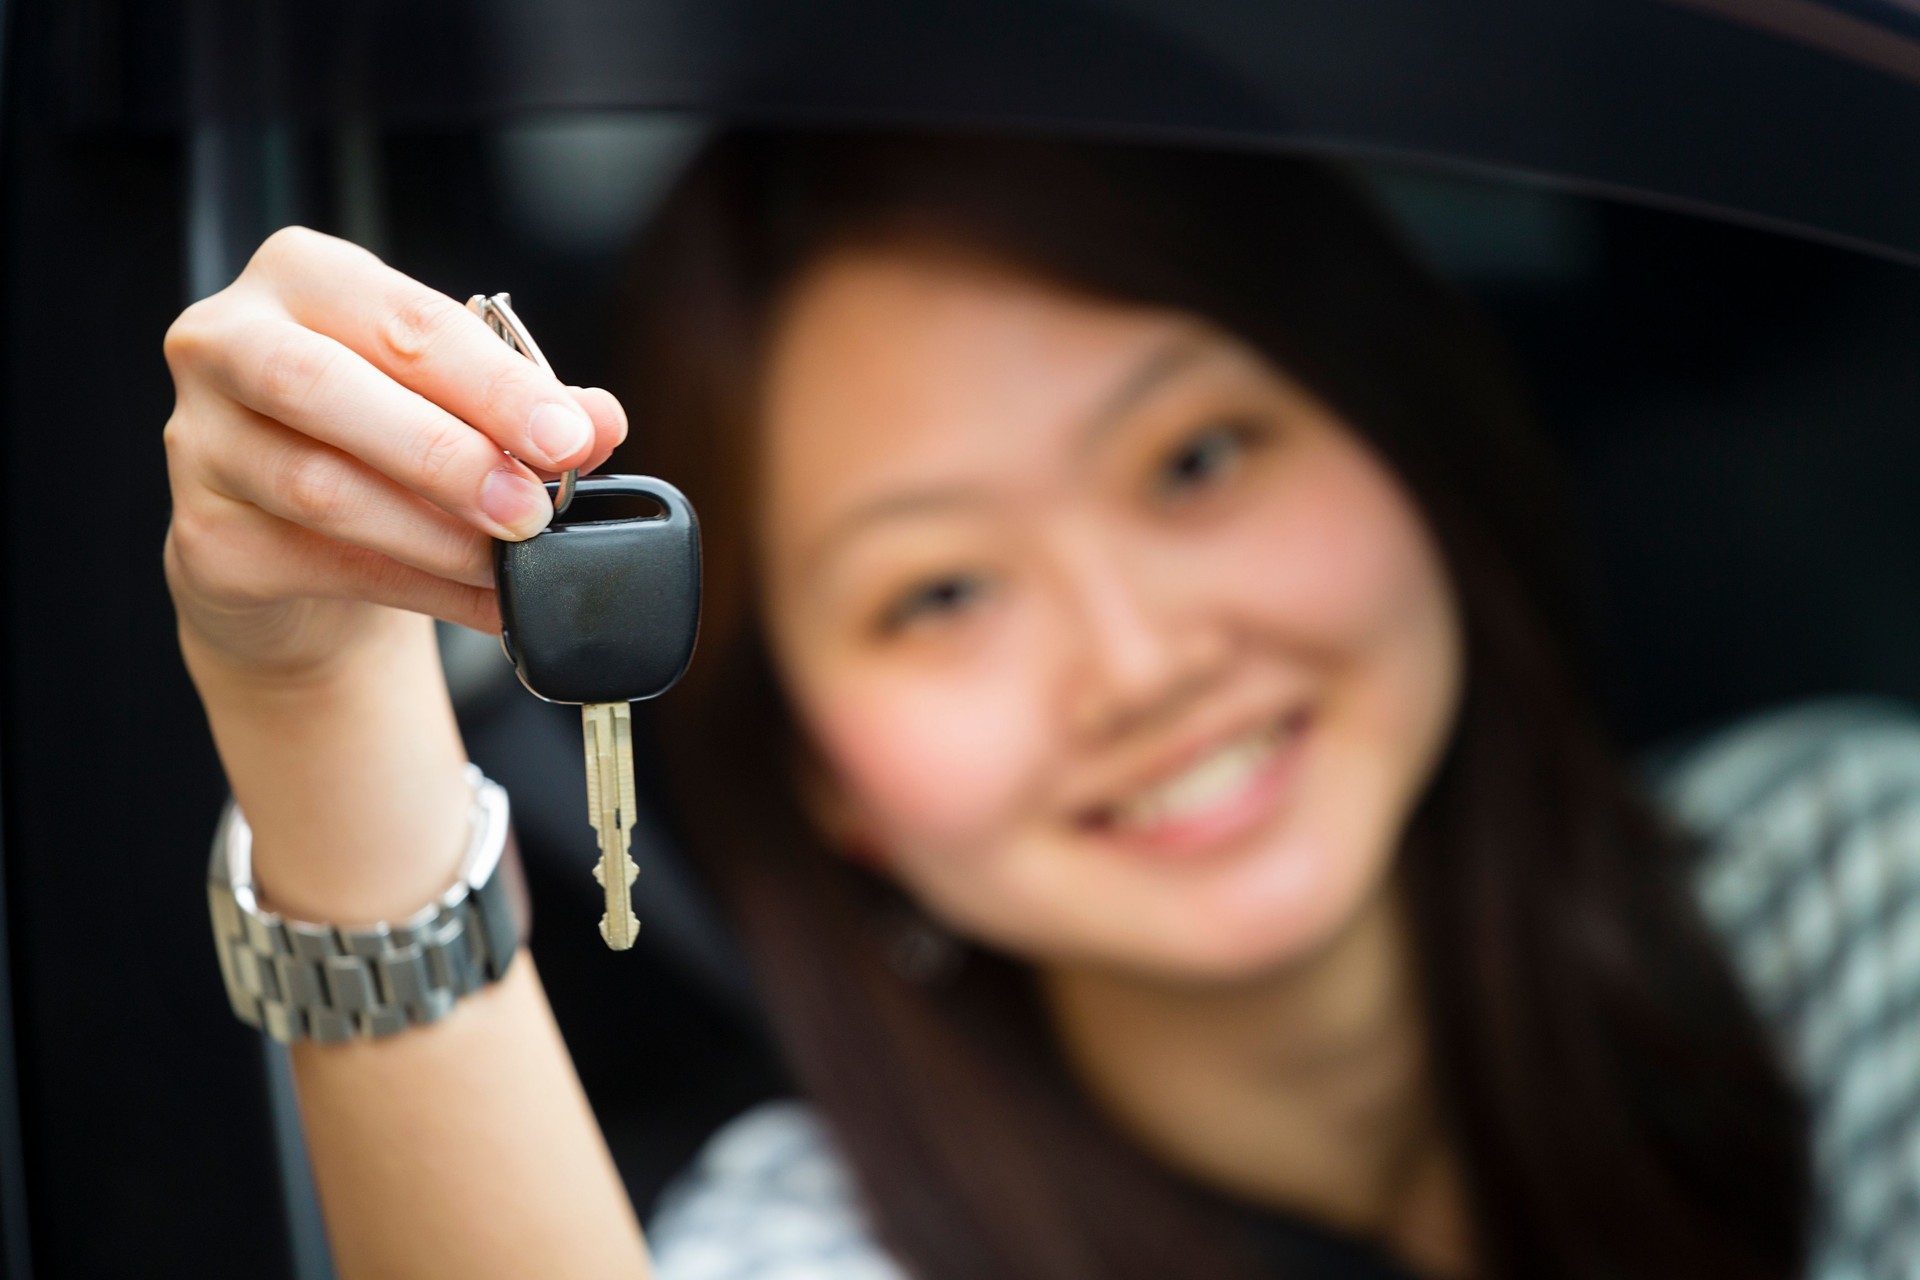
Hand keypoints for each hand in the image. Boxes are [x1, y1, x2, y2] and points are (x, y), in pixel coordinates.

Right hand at [162, 226, 626, 682]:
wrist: (297, 549)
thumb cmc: (382, 441)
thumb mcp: (462, 404)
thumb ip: (530, 406)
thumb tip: (598, 421)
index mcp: (304, 276)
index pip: (407, 322)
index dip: (498, 384)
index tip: (570, 438)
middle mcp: (228, 342)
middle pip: (329, 387)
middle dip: (449, 453)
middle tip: (535, 507)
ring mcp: (200, 441)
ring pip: (320, 486)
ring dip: (437, 534)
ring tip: (513, 561)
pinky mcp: (206, 536)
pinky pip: (323, 564)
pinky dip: (422, 589)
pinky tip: (486, 603)